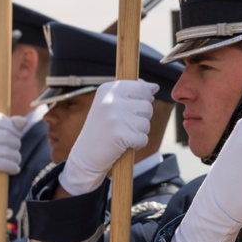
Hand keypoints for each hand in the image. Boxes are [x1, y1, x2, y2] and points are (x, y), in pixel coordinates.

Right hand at [0, 113, 25, 223]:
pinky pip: (7, 164)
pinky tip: (11, 170)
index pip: (2, 119)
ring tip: (11, 161)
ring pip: (9, 150)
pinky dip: (13, 168)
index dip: (13, 129)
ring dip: (16, 158)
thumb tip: (23, 121)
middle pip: (8, 136)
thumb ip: (14, 126)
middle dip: (16, 145)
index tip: (13, 137)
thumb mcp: (3, 136)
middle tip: (12, 152)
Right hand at [59, 80, 157, 195]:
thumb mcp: (112, 104)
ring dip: (139, 132)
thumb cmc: (103, 127)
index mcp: (108, 89)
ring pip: (146, 123)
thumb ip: (133, 92)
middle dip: (142, 117)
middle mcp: (111, 100)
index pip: (141, 87)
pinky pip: (143, 138)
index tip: (133, 107)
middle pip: (147, 106)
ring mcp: (115, 117)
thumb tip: (155, 87)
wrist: (86, 154)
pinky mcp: (120, 135)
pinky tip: (123, 144)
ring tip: (122, 133)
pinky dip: (137, 144)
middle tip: (124, 124)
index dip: (145, 99)